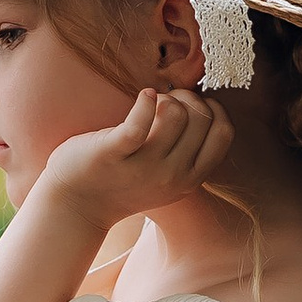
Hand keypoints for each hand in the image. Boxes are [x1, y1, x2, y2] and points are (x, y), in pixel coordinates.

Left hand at [35, 87, 229, 229]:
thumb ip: (188, 150)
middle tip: (165, 102)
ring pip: (176, 114)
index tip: (190, 107)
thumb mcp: (167, 175)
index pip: (224, 132)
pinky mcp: (112, 154)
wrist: (77, 204)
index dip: (212, 108)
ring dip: (165, 98)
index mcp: (190, 179)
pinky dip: (144, 100)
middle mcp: (172, 177)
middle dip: (188, 97)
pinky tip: (142, 96)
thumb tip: (204, 104)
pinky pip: (139, 122)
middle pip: (202, 117)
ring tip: (149, 104)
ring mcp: (143, 168)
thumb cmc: (123, 178)